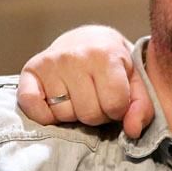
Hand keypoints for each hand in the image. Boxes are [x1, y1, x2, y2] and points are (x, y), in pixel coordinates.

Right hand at [16, 24, 151, 138]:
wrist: (86, 39)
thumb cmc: (113, 64)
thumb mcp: (135, 80)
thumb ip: (141, 106)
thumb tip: (132, 131)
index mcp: (105, 55)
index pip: (115, 105)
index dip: (117, 110)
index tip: (115, 99)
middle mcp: (75, 56)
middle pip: (89, 114)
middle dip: (96, 114)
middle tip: (95, 98)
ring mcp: (51, 62)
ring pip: (63, 115)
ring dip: (73, 114)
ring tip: (77, 97)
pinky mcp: (30, 70)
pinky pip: (31, 106)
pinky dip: (42, 114)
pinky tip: (54, 104)